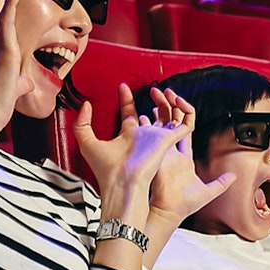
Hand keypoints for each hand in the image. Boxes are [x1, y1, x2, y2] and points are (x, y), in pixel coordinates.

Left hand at [73, 84, 193, 218]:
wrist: (122, 182)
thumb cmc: (106, 169)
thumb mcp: (87, 142)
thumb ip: (82, 123)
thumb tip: (85, 105)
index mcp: (127, 137)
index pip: (129, 113)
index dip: (126, 99)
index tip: (122, 86)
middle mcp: (145, 137)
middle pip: (153, 113)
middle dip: (154, 99)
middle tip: (151, 86)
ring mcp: (158, 138)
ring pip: (171, 117)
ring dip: (171, 102)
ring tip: (166, 90)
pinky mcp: (169, 141)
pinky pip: (186, 124)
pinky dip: (187, 112)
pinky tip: (179, 101)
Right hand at [142, 87, 235, 228]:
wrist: (170, 212)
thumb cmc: (185, 204)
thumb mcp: (209, 191)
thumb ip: (221, 183)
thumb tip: (234, 176)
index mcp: (184, 157)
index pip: (185, 128)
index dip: (184, 114)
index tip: (182, 102)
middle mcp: (171, 151)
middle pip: (170, 122)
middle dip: (168, 105)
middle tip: (166, 92)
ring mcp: (161, 152)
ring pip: (159, 124)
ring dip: (158, 108)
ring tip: (156, 93)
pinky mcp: (155, 154)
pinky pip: (151, 134)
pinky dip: (147, 122)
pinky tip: (145, 111)